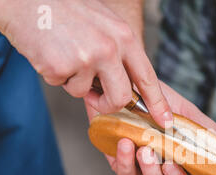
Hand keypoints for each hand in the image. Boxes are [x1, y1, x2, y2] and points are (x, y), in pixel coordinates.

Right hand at [0, 0, 171, 125]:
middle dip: (108, 104)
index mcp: (124, 37)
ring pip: (86, 94)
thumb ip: (120, 52)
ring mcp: (85, 58)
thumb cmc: (66, 10)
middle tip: (96, 96)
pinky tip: (50, 53)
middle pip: (121, 98)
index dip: (158, 103)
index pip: (147, 78)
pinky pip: (62, 86)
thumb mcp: (105, 24)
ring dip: (74, 82)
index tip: (165, 121)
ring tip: (65, 54)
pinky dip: (55, 75)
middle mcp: (109, 48)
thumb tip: (129, 86)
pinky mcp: (60, 67)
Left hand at [85, 81, 215, 174]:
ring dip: (152, 174)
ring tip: (146, 150)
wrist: (124, 88)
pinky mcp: (126, 167)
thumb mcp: (187, 114)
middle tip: (171, 164)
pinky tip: (126, 143)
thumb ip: (211, 133)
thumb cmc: (158, 101)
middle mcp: (175, 171)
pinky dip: (126, 161)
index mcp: (193, 161)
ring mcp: (151, 172)